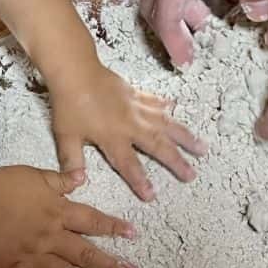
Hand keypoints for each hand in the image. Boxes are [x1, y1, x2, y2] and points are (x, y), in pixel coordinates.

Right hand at [0, 165, 135, 267]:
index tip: (132, 234)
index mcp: (58, 212)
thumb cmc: (5, 185)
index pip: (92, 221)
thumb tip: (83, 177)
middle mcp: (51, 237)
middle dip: (110, 266)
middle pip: (86, 254)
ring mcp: (34, 256)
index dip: (113, 227)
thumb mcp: (37, 176)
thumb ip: (61, 180)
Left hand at [49, 63, 205, 200]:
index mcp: (113, 138)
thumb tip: (77, 183)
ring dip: (184, 136)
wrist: (75, 71)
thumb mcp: (66, 136)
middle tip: (192, 175)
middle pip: (158, 146)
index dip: (140, 181)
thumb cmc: (69, 104)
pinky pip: (154, 101)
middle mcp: (131, 125)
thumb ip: (72, 160)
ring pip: (166, 124)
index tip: (152, 196)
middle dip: (176, 161)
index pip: (129, 165)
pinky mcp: (135, 93)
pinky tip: (176, 106)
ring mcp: (136, 108)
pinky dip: (165, 105)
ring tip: (201, 147)